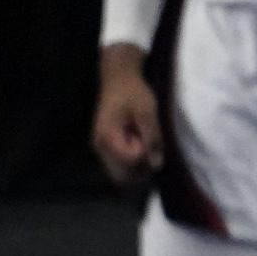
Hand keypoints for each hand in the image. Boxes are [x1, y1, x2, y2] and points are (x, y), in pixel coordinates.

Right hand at [92, 44, 163, 184]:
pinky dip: (133, 164)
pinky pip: (120, 166)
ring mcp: (101, 149)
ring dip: (138, 167)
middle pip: (122, 176)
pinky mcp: (106, 148)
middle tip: (151, 149)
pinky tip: (141, 147)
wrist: (118, 79)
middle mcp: (100, 147)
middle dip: (141, 168)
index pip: (129, 162)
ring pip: (121, 174)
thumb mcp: (147, 112)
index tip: (148, 139)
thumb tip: (157, 164)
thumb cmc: (133, 92)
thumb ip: (152, 137)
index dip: (144, 156)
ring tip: (145, 146)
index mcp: (108, 137)